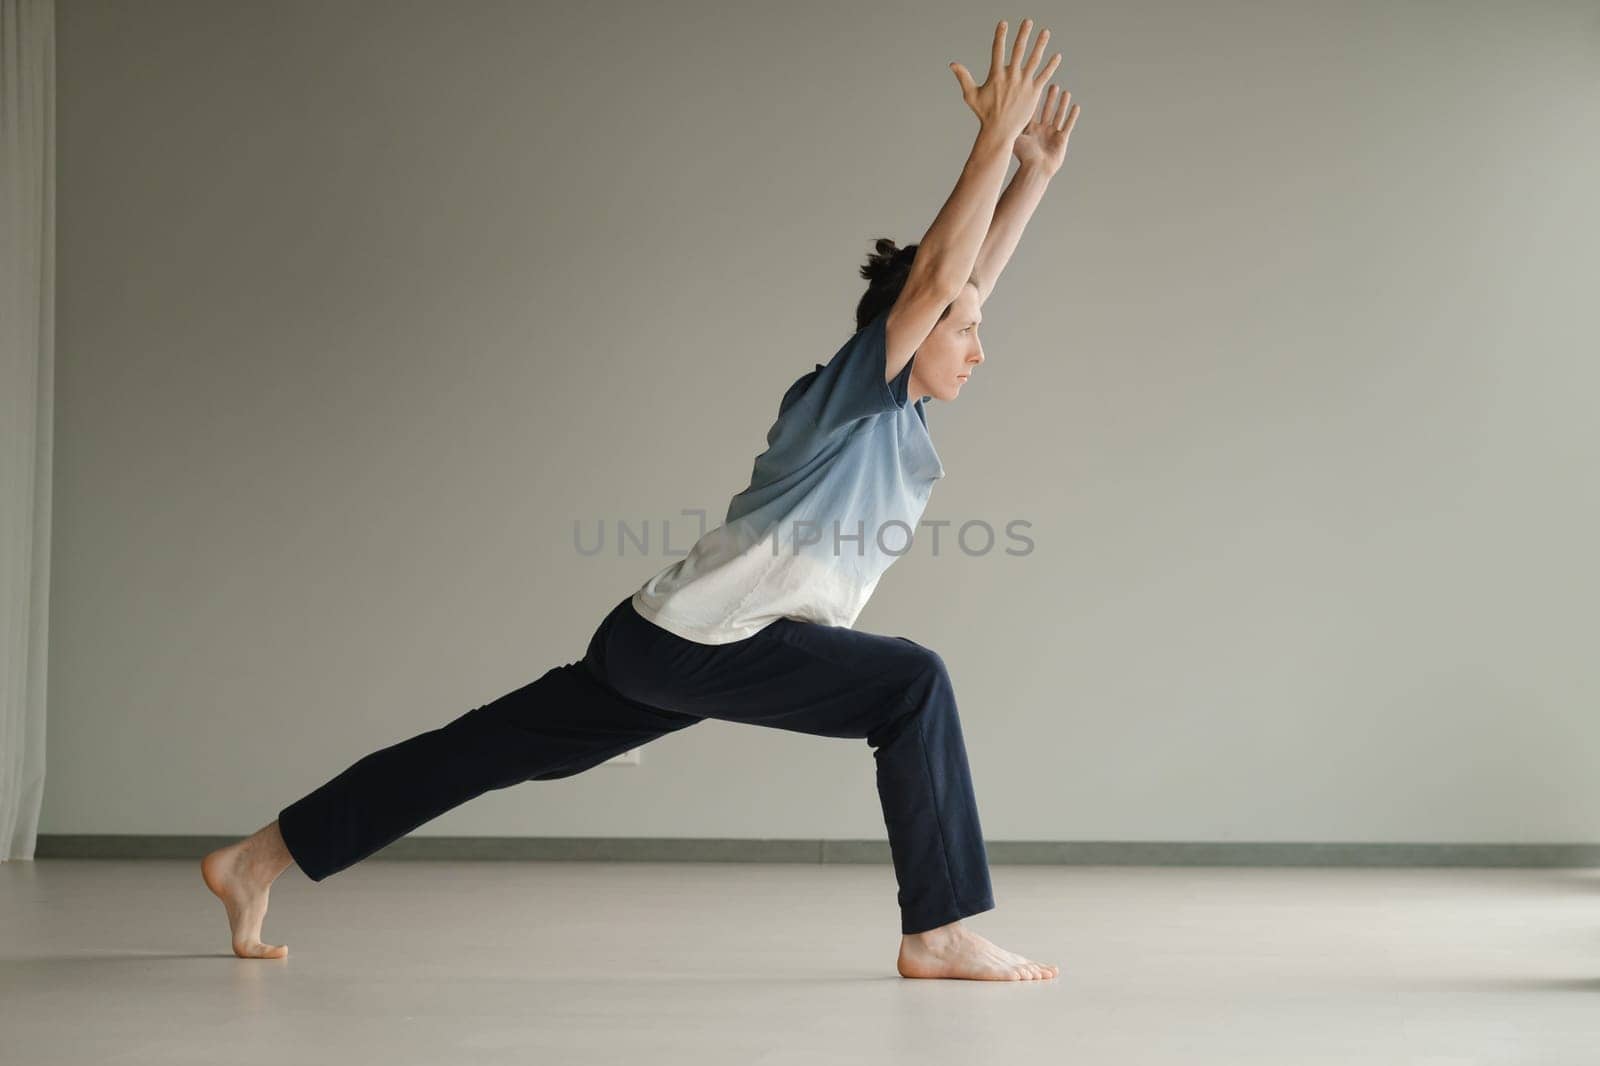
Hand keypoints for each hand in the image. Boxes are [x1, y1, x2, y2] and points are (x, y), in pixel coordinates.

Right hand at [950, 18, 1061, 141]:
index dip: (1000, 35)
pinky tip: (1057, 56)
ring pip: (1034, 60)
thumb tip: (952, 64)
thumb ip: (964, 77)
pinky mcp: (1034, 92)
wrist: (999, 131)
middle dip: (1023, 34)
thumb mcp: (971, 95)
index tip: (1004, 23)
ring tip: (1046, 32)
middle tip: (1028, 21)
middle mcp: (1011, 76)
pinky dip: (1051, 66)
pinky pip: (1044, 76)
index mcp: (996, 75)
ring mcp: (1024, 84)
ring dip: (1040, 45)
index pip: (998, 50)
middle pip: (1019, 50)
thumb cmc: (984, 114)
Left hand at [1012, 84, 1079, 174]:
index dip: (1035, 99)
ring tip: (1065, 92)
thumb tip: (997, 112)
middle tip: (1052, 85)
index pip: (1034, 111)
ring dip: (1062, 104)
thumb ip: (1011, 125)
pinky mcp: (1062, 139)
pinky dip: (1072, 116)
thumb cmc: (1024, 157)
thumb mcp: (1015, 137)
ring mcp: (1052, 134)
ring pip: (1058, 115)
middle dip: (1050, 98)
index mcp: (1031, 130)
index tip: (1036, 86)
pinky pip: (1068, 125)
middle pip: (1047, 110)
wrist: (1035, 170)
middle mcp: (1042, 131)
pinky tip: (1075, 106)